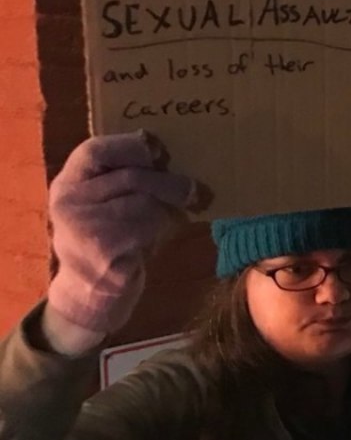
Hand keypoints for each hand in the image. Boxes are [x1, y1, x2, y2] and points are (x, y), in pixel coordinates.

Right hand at [46, 132, 199, 337]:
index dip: (129, 146)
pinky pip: (146, 228)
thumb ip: (119, 178)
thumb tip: (158, 145)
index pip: (95, 150)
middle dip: (168, 182)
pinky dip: (160, 230)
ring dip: (165, 210)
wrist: (88, 294)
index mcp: (66, 184)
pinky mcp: (104, 252)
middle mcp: (68, 203)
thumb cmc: (106, 241)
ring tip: (170, 218)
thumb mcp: (102, 204)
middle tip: (194, 189)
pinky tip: (156, 239)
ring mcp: (83, 229)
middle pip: (130, 177)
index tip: (158, 149)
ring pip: (143, 202)